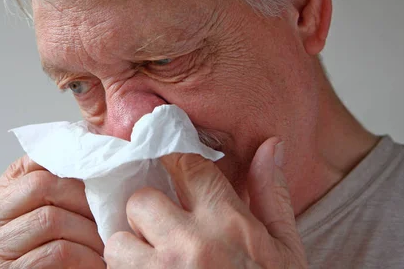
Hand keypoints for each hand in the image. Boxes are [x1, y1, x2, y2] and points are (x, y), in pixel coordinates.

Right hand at [0, 155, 104, 267]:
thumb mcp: (37, 231)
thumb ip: (48, 202)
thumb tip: (89, 159)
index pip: (28, 166)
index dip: (67, 164)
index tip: (99, 174)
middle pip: (41, 185)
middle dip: (84, 198)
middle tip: (109, 214)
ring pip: (51, 218)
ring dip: (89, 232)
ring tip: (107, 243)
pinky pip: (56, 252)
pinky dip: (85, 257)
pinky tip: (97, 264)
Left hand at [104, 137, 307, 267]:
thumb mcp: (285, 249)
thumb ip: (272, 195)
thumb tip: (271, 146)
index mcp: (228, 223)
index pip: (184, 164)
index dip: (171, 158)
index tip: (166, 163)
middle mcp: (190, 245)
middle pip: (140, 201)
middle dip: (148, 213)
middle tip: (162, 229)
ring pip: (117, 242)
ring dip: (129, 250)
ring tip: (153, 264)